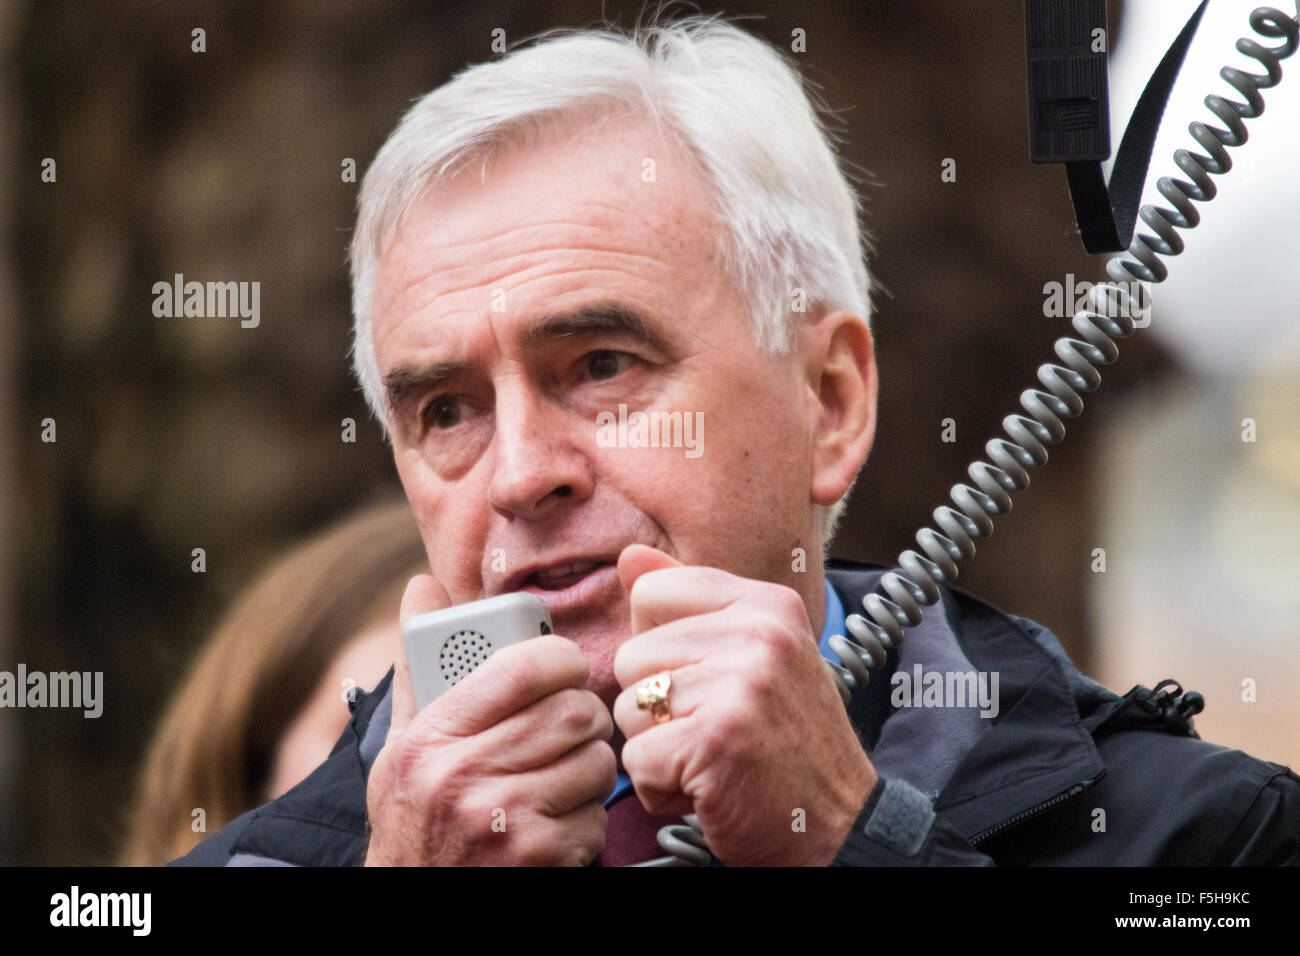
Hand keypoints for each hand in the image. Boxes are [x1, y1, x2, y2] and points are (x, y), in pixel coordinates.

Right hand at [364, 575, 616, 865]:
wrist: (405, 911)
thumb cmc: (412, 820)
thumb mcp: (401, 745)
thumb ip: (422, 666)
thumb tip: (422, 586)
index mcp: (430, 737)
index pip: (521, 667)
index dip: (560, 658)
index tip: (564, 667)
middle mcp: (461, 776)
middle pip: (573, 712)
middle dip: (586, 715)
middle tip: (575, 724)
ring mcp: (502, 820)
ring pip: (595, 762)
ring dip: (591, 768)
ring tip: (563, 776)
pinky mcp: (537, 858)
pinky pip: (597, 817)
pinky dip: (587, 821)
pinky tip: (556, 826)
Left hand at [612, 545, 876, 865]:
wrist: (843, 824)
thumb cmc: (789, 742)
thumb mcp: (753, 654)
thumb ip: (689, 602)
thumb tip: (628, 556)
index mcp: (766, 603)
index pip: (652, 591)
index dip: (659, 646)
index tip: (702, 679)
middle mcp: (758, 634)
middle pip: (631, 654)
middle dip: (654, 706)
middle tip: (712, 729)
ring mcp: (741, 685)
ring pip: (627, 707)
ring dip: (657, 748)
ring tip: (711, 756)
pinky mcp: (718, 740)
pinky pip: (636, 759)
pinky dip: (660, 787)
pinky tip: (706, 786)